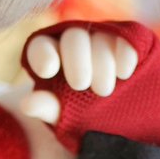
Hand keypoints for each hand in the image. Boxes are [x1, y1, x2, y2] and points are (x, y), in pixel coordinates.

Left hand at [17, 20, 159, 152]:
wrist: (127, 122)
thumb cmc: (86, 116)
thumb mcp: (65, 116)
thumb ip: (47, 107)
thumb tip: (27, 105)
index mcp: (53, 57)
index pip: (41, 45)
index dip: (42, 53)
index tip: (48, 71)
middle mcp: (78, 43)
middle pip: (73, 36)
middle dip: (76, 59)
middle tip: (80, 85)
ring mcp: (106, 38)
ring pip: (101, 36)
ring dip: (102, 62)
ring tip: (103, 91)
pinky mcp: (132, 41)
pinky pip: (128, 36)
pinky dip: (125, 53)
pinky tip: (124, 73)